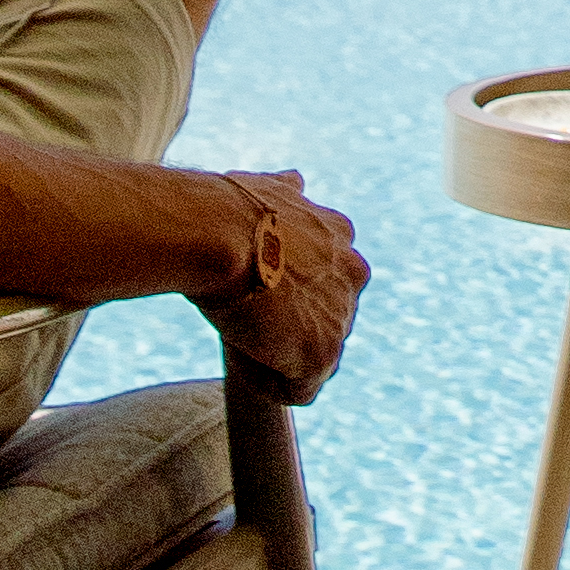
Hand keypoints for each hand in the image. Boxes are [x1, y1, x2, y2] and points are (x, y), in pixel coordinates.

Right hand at [204, 172, 366, 392]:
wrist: (216, 230)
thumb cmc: (227, 209)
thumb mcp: (265, 189)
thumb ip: (286, 194)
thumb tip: (295, 179)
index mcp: (340, 236)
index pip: (322, 282)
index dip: (280, 292)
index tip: (249, 283)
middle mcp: (353, 273)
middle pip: (320, 320)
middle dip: (284, 323)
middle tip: (242, 307)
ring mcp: (342, 316)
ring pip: (306, 357)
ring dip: (271, 351)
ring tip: (237, 324)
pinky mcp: (321, 354)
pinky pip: (295, 389)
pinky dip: (264, 380)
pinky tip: (240, 350)